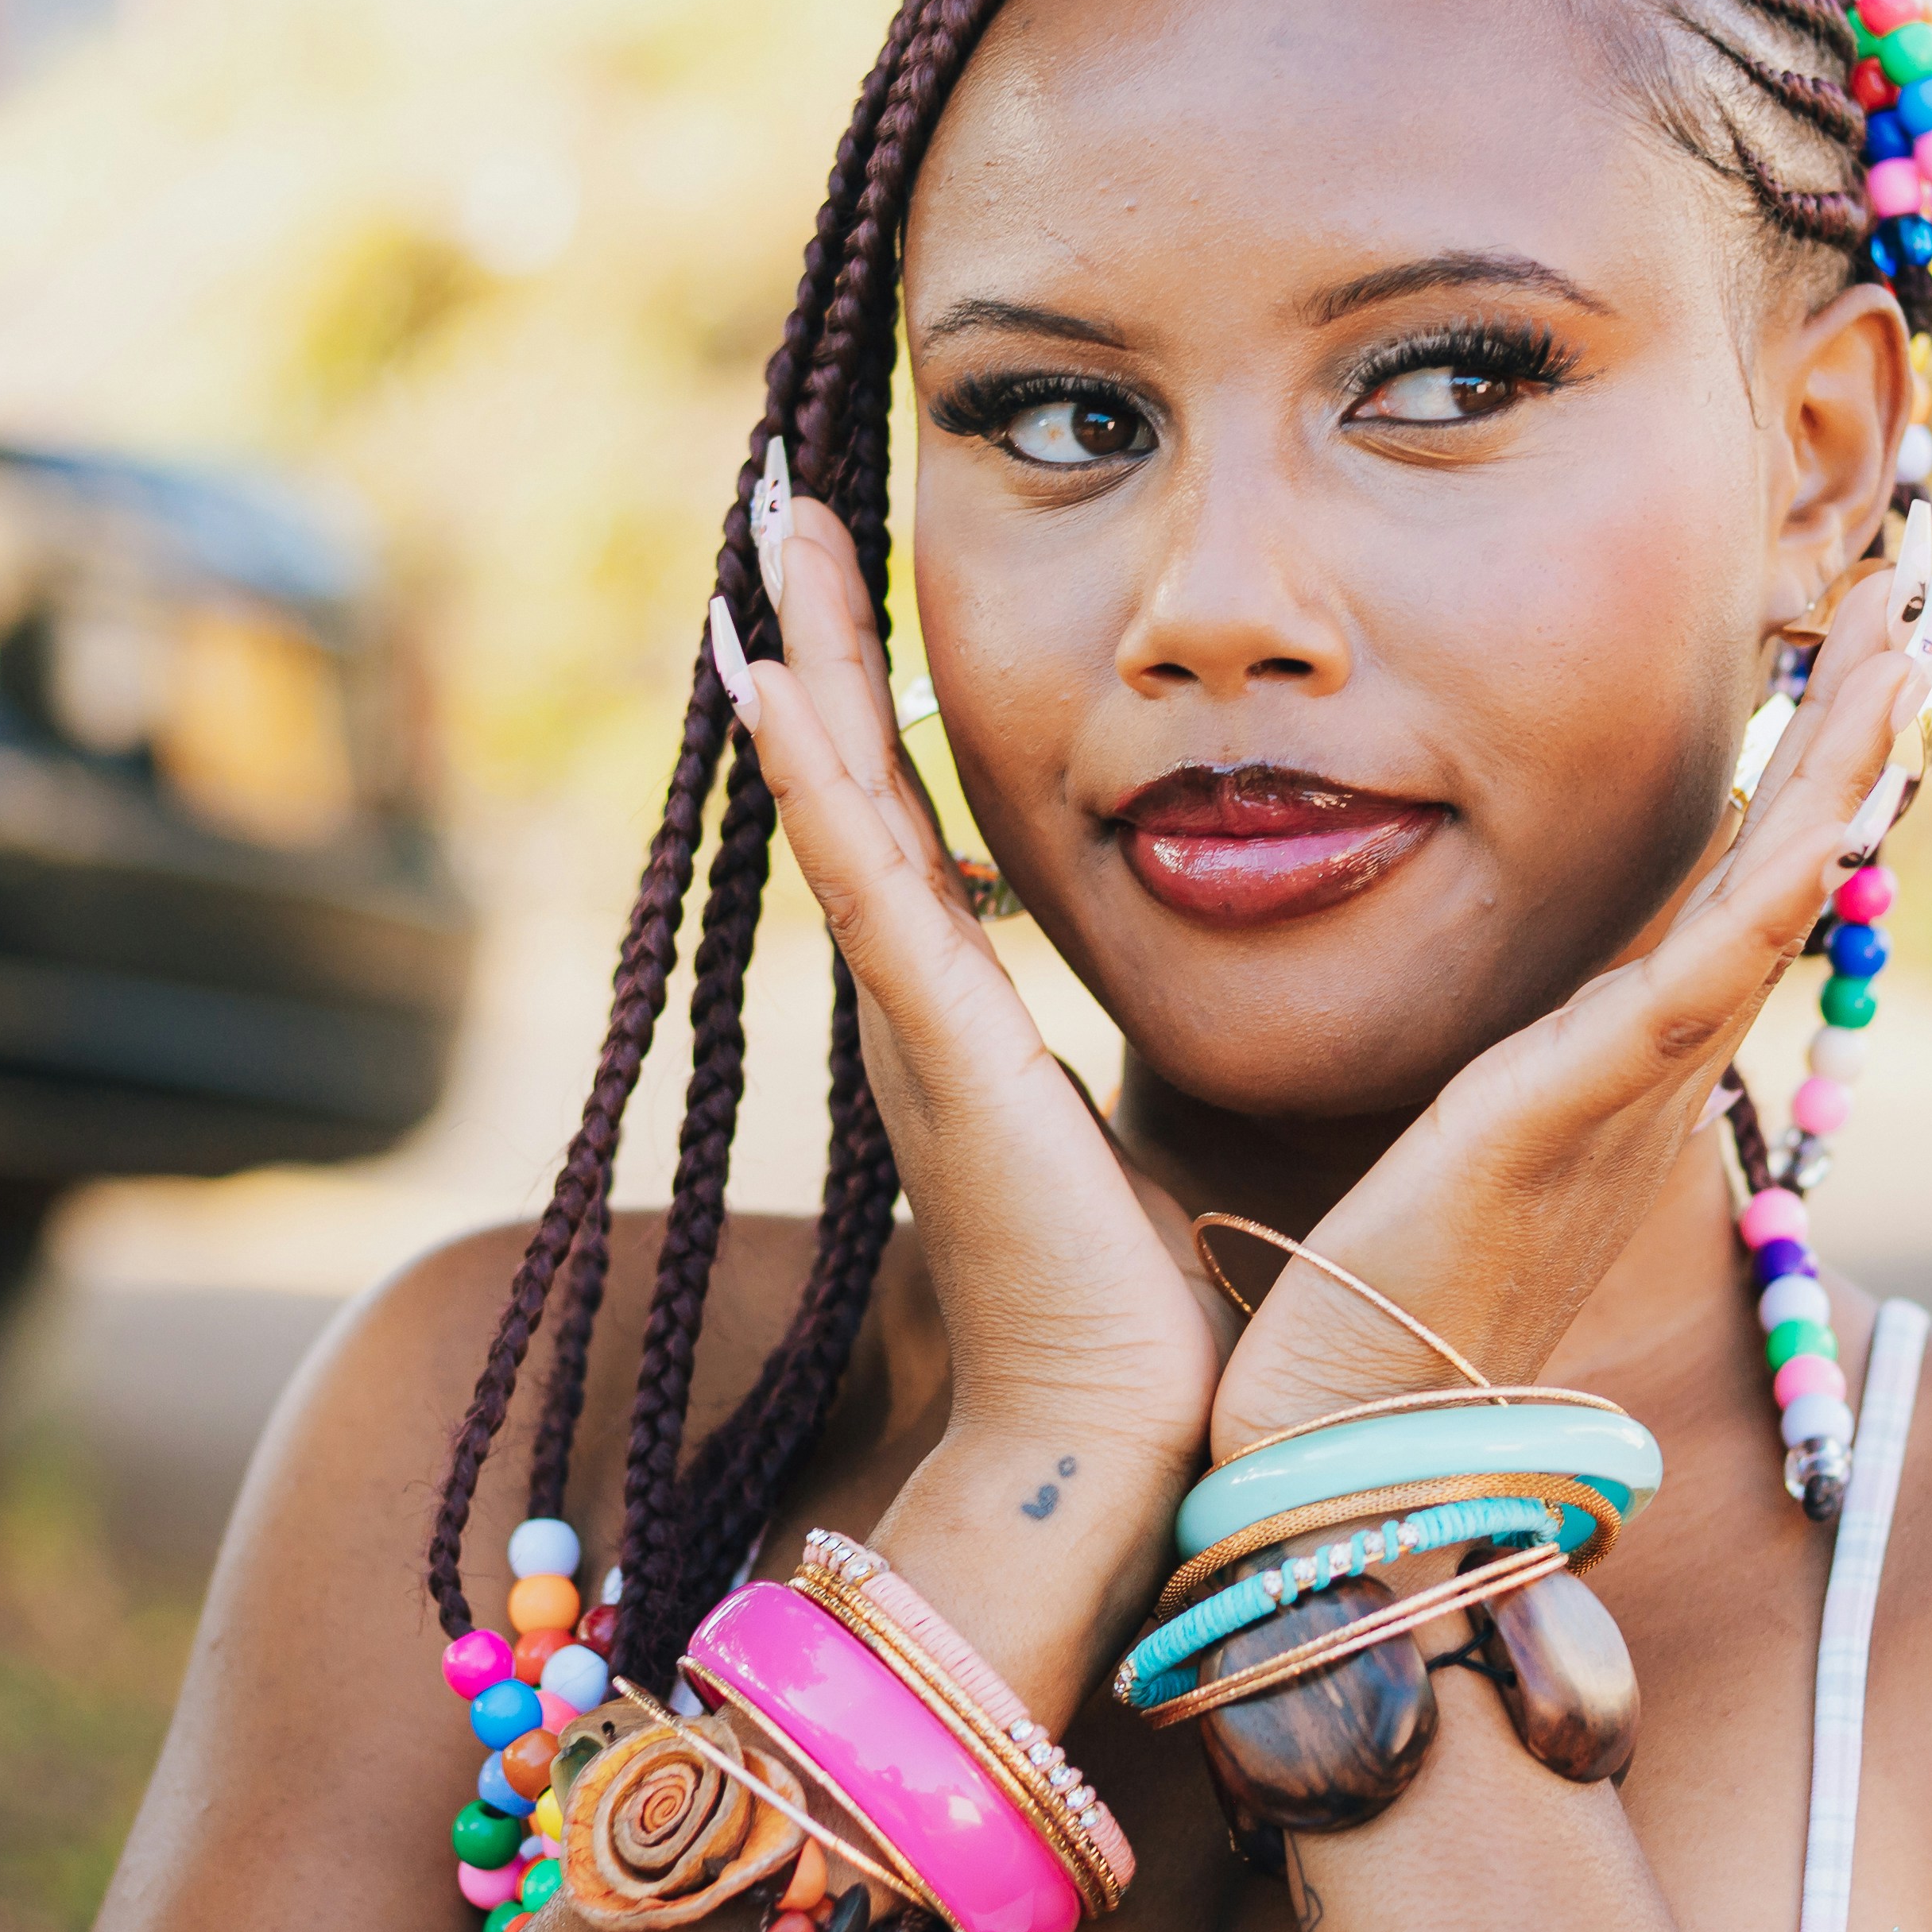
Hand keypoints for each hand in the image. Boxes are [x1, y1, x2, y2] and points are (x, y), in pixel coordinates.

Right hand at [718, 457, 1232, 1501]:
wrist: (1124, 1440)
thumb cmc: (1147, 1314)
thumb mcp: (1122, 1144)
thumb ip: (1104, 1073)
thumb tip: (1162, 1013)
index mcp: (965, 1015)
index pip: (910, 814)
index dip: (877, 691)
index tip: (857, 571)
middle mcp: (917, 1001)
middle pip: (852, 772)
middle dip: (820, 632)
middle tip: (793, 491)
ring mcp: (916, 1019)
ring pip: (840, 794)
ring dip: (805, 656)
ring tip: (779, 523)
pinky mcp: (944, 1047)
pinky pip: (863, 878)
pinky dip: (814, 775)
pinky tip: (770, 678)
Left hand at [1204, 553, 1931, 1461]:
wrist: (1331, 1443)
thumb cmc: (1340, 1309)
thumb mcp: (1416, 1139)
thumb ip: (1445, 1067)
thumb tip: (1418, 1007)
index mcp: (1608, 1071)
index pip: (1726, 887)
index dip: (1795, 772)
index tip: (1843, 655)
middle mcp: (1646, 1075)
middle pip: (1781, 868)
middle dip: (1852, 730)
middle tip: (1915, 598)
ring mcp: (1623, 1093)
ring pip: (1769, 896)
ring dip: (1843, 764)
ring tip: (1903, 642)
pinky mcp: (1569, 1112)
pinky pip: (1698, 977)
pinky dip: (1769, 884)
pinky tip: (1827, 802)